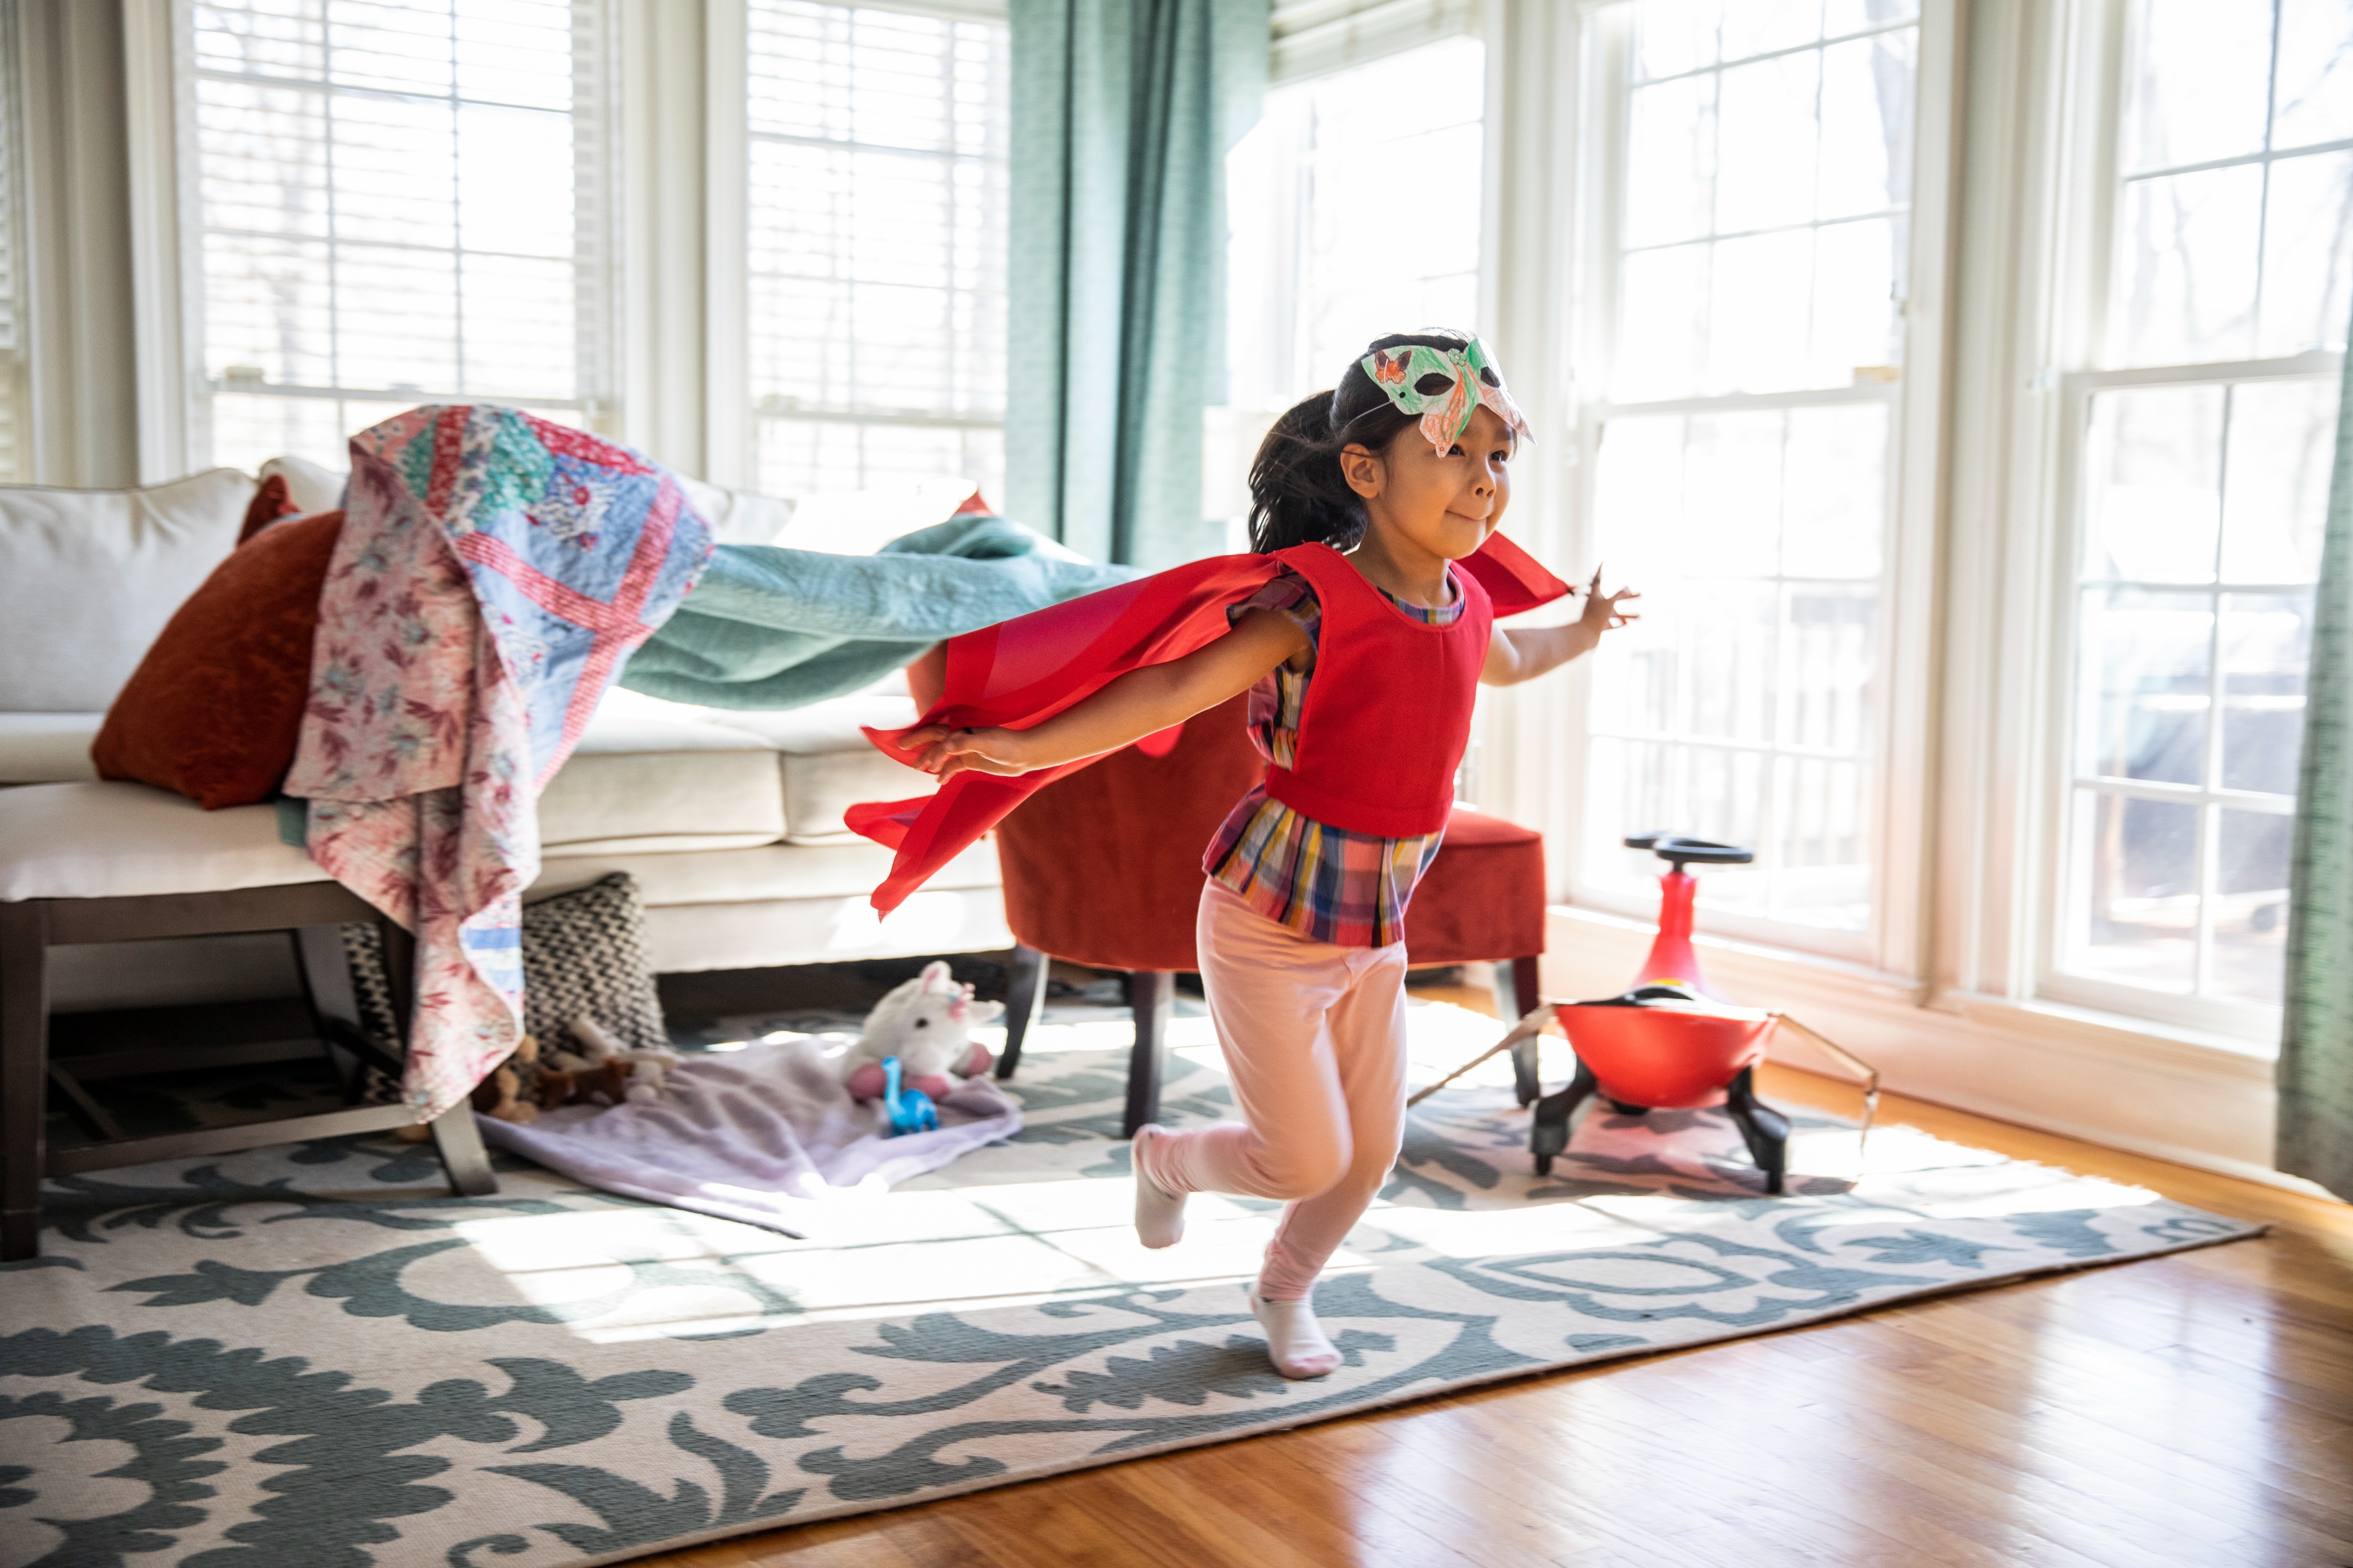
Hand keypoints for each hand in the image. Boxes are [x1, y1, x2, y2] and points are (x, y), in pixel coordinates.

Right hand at [900, 723, 1037, 780]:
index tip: (904, 745)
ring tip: (918, 768)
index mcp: (962, 730)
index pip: (936, 732)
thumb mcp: (987, 744)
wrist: (1024, 755)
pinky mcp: (972, 760)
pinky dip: (946, 772)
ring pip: (942, 754)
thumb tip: (946, 745)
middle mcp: (962, 738)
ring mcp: (966, 749)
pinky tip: (939, 781)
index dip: (919, 737)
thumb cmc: (1007, 745)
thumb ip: (966, 743)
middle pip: (935, 739)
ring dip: (930, 760)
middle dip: (919, 744)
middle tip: (901, 747)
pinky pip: (953, 766)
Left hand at [1578, 566, 1639, 638]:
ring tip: (1640, 617)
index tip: (1602, 562)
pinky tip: (1627, 624)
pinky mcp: (1597, 627)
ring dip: (1627, 614)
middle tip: (1641, 595)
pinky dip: (1618, 623)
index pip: (1597, 579)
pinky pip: (1610, 624)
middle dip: (1628, 597)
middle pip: (1614, 598)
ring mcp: (1596, 616)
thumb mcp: (1609, 603)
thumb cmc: (1594, 617)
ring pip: (1614, 613)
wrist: (1582, 637)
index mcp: (1594, 595)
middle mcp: (1595, 604)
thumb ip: (1619, 594)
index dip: (1600, 570)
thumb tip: (1628, 587)